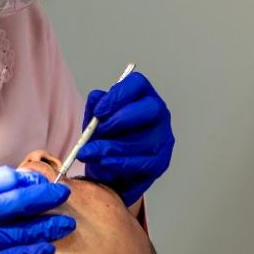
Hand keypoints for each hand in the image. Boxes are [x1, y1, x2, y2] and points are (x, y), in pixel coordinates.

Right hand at [0, 167, 73, 253]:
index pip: (8, 183)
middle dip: (46, 200)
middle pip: (19, 206)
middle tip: (65, 196)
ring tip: (66, 224)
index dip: (32, 182)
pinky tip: (47, 249)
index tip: (46, 183)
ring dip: (47, 228)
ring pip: (20, 234)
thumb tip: (20, 181)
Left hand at [77, 71, 174, 205]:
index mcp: (141, 94)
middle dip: (121, 120)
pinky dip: (121, 164)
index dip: (118, 96)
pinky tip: (104, 163)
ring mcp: (163, 137)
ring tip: (90, 152)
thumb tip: (96, 98)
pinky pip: (144, 163)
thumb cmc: (105, 137)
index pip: (137, 84)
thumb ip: (95, 107)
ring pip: (145, 140)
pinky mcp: (161, 161)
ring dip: (113, 147)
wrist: (108, 169)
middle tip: (98, 131)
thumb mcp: (95, 120)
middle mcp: (158, 112)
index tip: (98, 112)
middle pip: (150, 109)